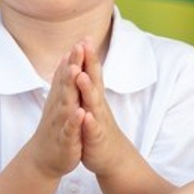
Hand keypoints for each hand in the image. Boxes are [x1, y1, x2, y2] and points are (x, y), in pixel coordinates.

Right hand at [26, 47, 85, 179]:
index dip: (74, 57)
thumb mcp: (60, 101)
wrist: (44, 158)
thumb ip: (63, 80)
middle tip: (78, 47)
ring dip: (70, 87)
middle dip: (72, 65)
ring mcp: (60, 122)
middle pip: (66, 83)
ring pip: (65, 103)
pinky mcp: (65, 139)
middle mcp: (59, 106)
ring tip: (75, 71)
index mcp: (61, 97)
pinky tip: (80, 113)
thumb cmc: (56, 127)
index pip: (67, 74)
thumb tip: (66, 57)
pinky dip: (74, 121)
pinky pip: (69, 129)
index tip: (82, 39)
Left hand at [74, 41, 131, 178]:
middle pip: (94, 80)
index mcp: (94, 96)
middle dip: (90, 63)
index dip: (88, 55)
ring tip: (81, 75)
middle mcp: (98, 105)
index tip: (83, 36)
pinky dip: (89, 122)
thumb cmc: (97, 127)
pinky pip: (92, 129)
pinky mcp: (96, 138)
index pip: (91, 72)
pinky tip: (86, 115)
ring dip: (88, 89)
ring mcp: (98, 121)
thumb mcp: (92, 104)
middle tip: (85, 44)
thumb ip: (89, 85)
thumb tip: (85, 64)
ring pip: (93, 103)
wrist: (111, 156)